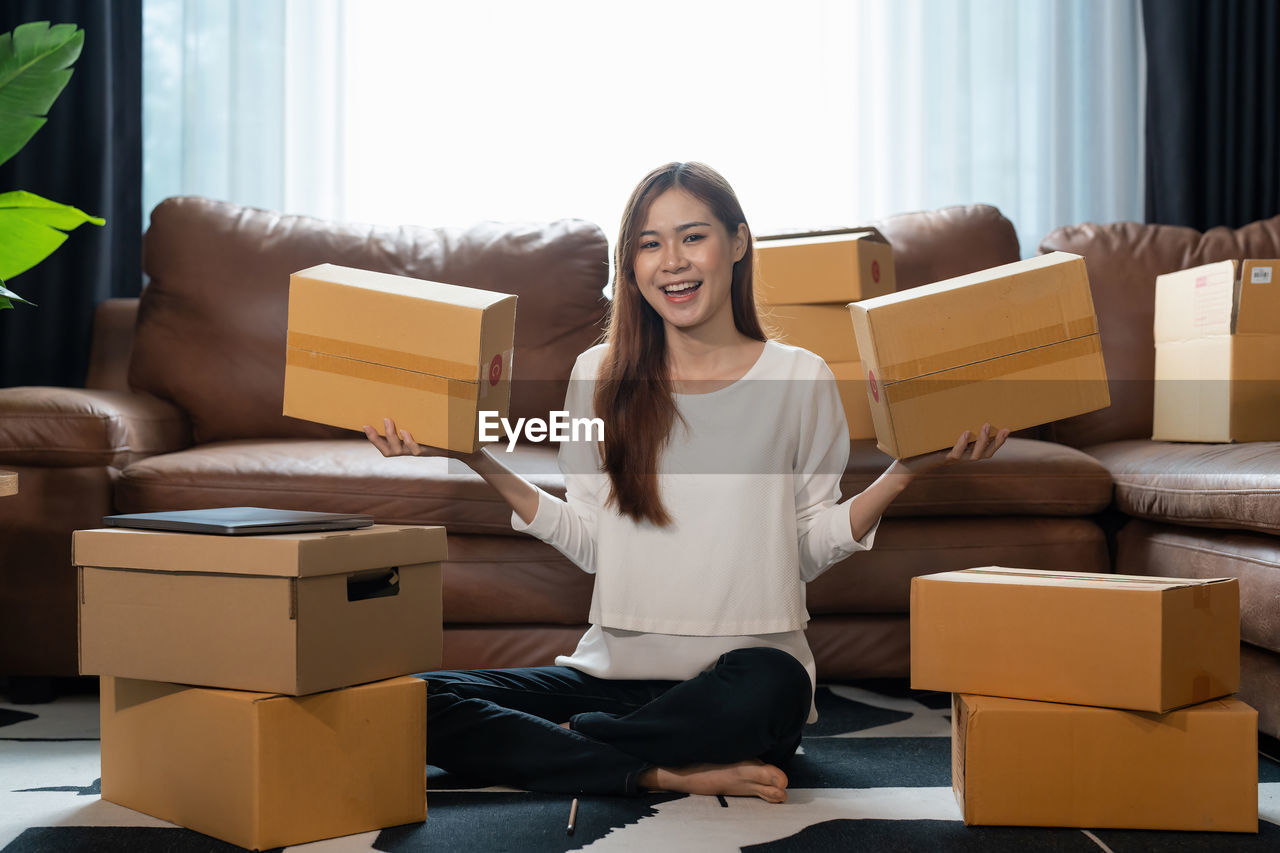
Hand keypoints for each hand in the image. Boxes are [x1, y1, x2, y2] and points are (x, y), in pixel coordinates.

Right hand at [363, 417, 483, 464]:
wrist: (465, 443)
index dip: (373, 437)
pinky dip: (410, 441)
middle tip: (368, 424)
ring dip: (390, 436)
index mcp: (406, 443)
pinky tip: (406, 431)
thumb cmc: (445, 428)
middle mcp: (410, 450)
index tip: (363, 423)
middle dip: (376, 439)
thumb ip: (420, 408)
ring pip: (398, 450)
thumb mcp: (430, 417)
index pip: (384, 444)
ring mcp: (419, 450)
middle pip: (387, 451)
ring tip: (388, 421)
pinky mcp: (430, 450)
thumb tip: (412, 383)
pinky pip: (415, 449)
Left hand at [893, 423, 1009, 478]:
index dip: (999, 442)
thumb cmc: (922, 444)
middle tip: (1005, 429)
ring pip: (973, 455)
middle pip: (985, 454)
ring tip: (985, 426)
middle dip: (997, 442)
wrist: (906, 461)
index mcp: (963, 450)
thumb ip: (948, 421)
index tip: (1008, 428)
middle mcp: (961, 456)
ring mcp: (951, 458)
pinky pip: (954, 454)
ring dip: (981, 441)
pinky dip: (961, 444)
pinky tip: (964, 433)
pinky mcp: (940, 459)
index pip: (987, 449)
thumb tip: (956, 398)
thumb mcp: (938, 431)